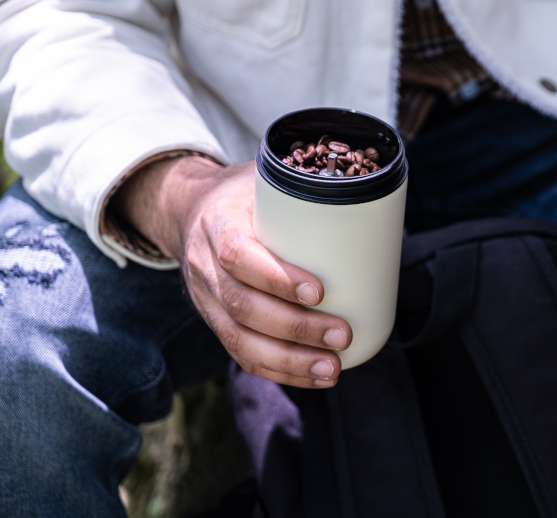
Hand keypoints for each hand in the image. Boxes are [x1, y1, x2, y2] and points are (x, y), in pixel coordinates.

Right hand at [112, 157, 351, 387]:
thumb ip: (304, 185)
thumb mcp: (264, 179)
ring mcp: (205, 300)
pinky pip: (242, 354)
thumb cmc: (244, 195)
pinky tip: (314, 378)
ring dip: (291, 361)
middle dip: (297, 328)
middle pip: (243, 307)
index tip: (320, 291)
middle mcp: (204, 266)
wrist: (190, 212)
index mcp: (217, 224)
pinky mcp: (216, 322)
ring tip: (332, 367)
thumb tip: (366, 189)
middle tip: (343, 334)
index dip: (277, 278)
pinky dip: (281, 371)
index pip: (238, 255)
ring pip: (240, 340)